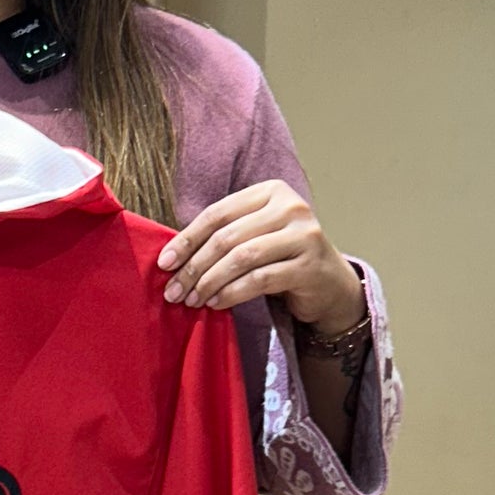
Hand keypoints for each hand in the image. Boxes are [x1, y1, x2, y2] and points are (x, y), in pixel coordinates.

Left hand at [158, 180, 363, 326]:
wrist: (329, 283)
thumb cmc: (282, 257)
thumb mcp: (256, 235)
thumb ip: (224, 235)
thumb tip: (172, 256)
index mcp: (271, 191)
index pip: (218, 213)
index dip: (187, 239)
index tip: (164, 263)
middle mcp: (291, 207)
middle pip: (227, 237)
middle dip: (194, 267)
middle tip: (174, 291)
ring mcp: (304, 235)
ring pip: (242, 258)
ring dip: (210, 282)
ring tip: (193, 300)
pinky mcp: (309, 266)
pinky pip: (260, 279)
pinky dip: (233, 293)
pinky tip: (217, 303)